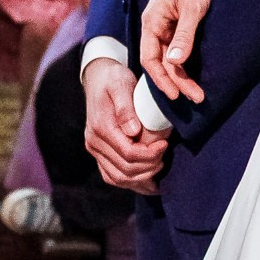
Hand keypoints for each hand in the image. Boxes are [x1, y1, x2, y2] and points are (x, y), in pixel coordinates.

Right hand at [83, 58, 167, 195]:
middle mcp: (94, 142)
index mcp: (101, 128)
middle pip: (124, 169)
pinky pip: (112, 176)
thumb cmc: (114, 79)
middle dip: (149, 167)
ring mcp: (94, 149)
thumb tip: (133, 132)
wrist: (99, 78)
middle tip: (165, 154)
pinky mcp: (98, 153)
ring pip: (118, 178)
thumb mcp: (121, 85)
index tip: (165, 144)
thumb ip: (126, 108)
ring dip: (141, 178)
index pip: (128, 153)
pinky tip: (148, 180)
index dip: (150, 154)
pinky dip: (130, 181)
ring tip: (159, 166)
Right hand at [140, 0, 223, 106]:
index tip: (177, 94)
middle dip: (177, 80)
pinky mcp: (177, 19)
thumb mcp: (193, 7)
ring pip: (169, 54)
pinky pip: (176, 45)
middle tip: (196, 97)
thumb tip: (175, 63)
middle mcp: (155, 23)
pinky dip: (184, 59)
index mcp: (152, 20)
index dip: (161, 79)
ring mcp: (166, 21)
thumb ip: (184, 36)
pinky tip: (194, 71)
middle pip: (161, 60)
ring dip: (182, 73)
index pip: (150, 58)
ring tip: (198, 90)